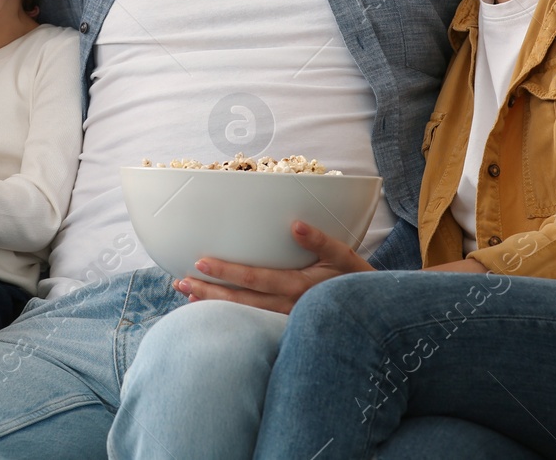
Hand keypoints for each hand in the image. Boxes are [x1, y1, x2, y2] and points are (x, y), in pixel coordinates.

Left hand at [174, 221, 374, 313]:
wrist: (375, 316)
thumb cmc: (356, 280)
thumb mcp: (344, 256)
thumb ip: (320, 241)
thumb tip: (296, 225)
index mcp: (298, 286)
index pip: (255, 278)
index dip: (227, 271)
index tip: (201, 261)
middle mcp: (288, 307)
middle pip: (241, 302)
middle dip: (209, 293)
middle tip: (180, 283)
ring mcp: (286, 323)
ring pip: (244, 317)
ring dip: (214, 306)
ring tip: (188, 296)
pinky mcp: (286, 331)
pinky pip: (252, 326)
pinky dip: (231, 320)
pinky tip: (212, 315)